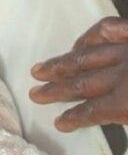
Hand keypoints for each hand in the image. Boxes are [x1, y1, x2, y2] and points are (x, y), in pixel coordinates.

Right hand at [31, 17, 127, 131]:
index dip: (75, 118)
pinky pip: (107, 30)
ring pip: (87, 56)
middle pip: (83, 83)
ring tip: (42, 68)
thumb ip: (126, 115)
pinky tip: (79, 44)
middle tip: (36, 94)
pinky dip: (89, 38)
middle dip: (56, 90)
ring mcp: (127, 48)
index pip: (94, 110)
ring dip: (62, 64)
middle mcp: (123, 72)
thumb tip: (113, 116)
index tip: (60, 123)